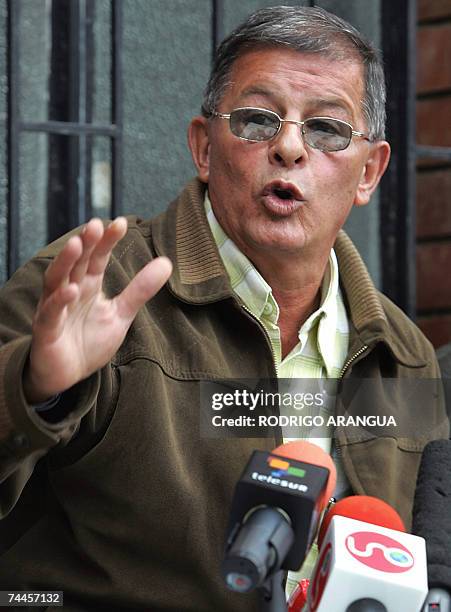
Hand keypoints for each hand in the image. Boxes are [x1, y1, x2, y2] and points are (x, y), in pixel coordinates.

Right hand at [23, 217, 171, 403]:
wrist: (68, 376)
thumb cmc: (89, 342)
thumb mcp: (120, 315)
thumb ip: (139, 290)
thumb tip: (166, 262)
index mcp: (88, 286)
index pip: (97, 258)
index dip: (107, 241)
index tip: (120, 223)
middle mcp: (70, 292)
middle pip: (77, 263)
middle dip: (86, 243)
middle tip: (96, 224)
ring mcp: (55, 309)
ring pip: (57, 280)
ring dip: (66, 261)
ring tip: (77, 244)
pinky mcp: (46, 330)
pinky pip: (51, 312)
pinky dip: (60, 301)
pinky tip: (72, 290)